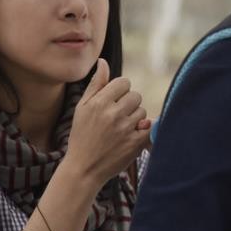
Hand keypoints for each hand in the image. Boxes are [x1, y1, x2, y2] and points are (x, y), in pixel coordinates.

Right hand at [63, 59, 150, 187]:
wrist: (84, 169)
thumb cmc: (82, 136)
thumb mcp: (82, 108)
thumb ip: (96, 84)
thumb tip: (103, 62)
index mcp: (99, 102)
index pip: (124, 82)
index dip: (120, 91)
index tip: (114, 101)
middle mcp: (113, 114)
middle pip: (135, 95)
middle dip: (128, 104)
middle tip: (117, 117)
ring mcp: (125, 129)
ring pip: (142, 110)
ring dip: (135, 118)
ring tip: (121, 129)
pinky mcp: (136, 143)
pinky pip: (148, 126)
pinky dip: (142, 131)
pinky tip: (129, 137)